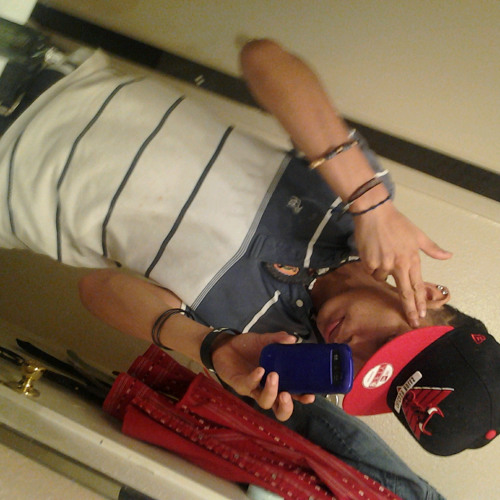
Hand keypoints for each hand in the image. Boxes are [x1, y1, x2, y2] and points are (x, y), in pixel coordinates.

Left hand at [211, 331, 314, 420]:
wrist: (225, 344)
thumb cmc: (247, 347)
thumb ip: (277, 339)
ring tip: (273, 376)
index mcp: (277, 381)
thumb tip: (293, 339)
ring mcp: (253, 388)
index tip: (310, 395)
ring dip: (271, 392)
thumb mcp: (264, 341)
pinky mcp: (239, 384)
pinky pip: (248, 386)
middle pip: (279, 410)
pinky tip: (260, 369)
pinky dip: (255, 379)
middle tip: (287, 394)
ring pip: (264, 402)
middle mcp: (266, 389)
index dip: (301, 399)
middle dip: (285, 407)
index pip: (293, 396)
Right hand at [354, 201, 451, 327]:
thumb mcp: (418, 234)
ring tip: (381, 254)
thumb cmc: (397, 223)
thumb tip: (449, 256)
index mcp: (412, 259)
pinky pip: (371, 271)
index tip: (421, 315)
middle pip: (404, 291)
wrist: (374, 213)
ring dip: (382, 272)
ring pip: (383, 278)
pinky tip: (372, 253)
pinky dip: (371, 265)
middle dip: (409, 308)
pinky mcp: (369, 262)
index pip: (417, 285)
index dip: (419, 301)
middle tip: (413, 322)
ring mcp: (384, 264)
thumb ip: (432, 248)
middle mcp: (399, 264)